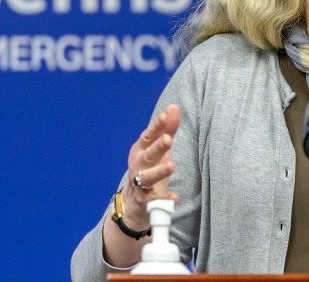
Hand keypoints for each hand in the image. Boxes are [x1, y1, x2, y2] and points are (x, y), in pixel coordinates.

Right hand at [120, 104, 180, 228]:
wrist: (133, 202)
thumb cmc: (149, 167)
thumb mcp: (159, 148)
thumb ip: (168, 129)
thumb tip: (174, 106)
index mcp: (141, 150)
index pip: (149, 136)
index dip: (157, 126)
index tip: (165, 116)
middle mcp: (138, 165)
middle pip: (148, 155)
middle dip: (158, 147)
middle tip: (169, 139)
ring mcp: (140, 183)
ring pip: (148, 177)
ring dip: (159, 171)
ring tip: (171, 166)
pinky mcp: (146, 201)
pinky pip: (154, 200)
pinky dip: (164, 199)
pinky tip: (174, 197)